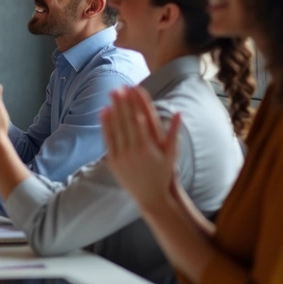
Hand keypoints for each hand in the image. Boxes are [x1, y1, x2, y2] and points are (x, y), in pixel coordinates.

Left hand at [102, 86, 180, 207]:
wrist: (152, 197)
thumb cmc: (164, 173)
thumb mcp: (172, 154)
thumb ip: (173, 132)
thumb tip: (178, 112)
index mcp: (149, 146)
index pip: (141, 118)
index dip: (136, 102)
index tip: (134, 88)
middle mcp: (134, 149)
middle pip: (127, 120)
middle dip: (123, 102)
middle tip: (119, 86)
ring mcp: (122, 155)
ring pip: (116, 127)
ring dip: (113, 109)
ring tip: (112, 93)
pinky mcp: (113, 161)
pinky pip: (108, 139)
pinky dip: (105, 125)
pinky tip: (104, 111)